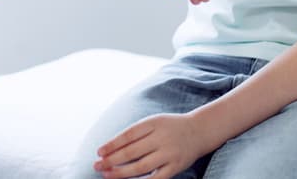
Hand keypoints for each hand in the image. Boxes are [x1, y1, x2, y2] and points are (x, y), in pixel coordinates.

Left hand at [93, 112, 209, 178]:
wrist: (199, 131)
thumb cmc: (169, 127)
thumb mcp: (153, 122)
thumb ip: (135, 133)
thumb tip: (111, 149)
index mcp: (153, 123)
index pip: (128, 135)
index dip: (112, 144)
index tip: (98, 152)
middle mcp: (162, 138)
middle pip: (132, 151)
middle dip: (112, 160)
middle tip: (97, 166)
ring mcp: (169, 153)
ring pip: (141, 167)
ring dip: (121, 173)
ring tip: (107, 175)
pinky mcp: (176, 167)